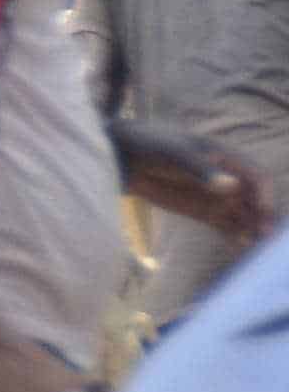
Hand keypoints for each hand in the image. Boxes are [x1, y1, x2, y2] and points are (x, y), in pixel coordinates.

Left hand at [132, 130, 272, 244]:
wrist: (125, 159)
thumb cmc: (154, 147)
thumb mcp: (178, 155)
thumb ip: (204, 172)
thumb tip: (232, 187)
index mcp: (228, 158)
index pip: (258, 177)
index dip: (265, 193)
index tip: (263, 211)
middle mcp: (228, 179)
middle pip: (255, 199)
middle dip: (262, 216)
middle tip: (264, 235)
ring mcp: (216, 196)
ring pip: (243, 214)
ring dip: (252, 228)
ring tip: (256, 244)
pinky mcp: (203, 211)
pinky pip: (225, 225)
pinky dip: (234, 234)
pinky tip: (239, 244)